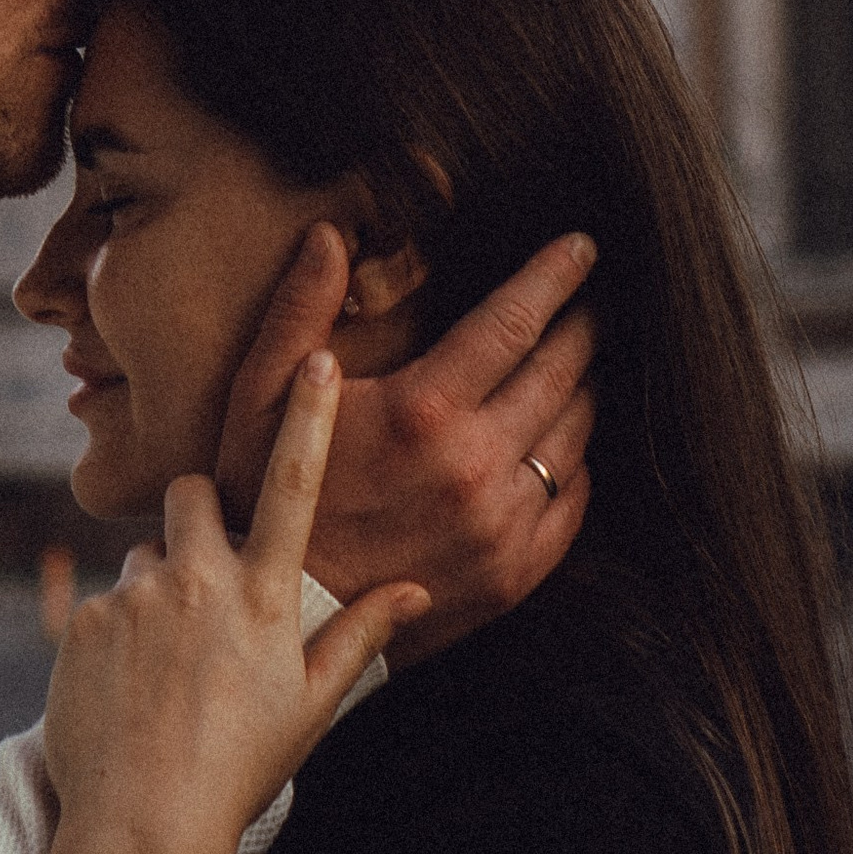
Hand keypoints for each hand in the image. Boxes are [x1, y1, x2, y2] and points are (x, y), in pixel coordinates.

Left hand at [43, 358, 423, 853]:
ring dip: (154, 593)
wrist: (142, 828)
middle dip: (195, 519)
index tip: (314, 359)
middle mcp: (200, 581)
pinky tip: (125, 693)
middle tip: (201, 586)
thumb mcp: (311, 706)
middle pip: (190, 496)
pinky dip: (113, 639)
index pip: (292, 484)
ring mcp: (136, 597)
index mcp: (264, 597)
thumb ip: (359, 636)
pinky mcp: (83, 619)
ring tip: (162, 672)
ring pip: (144, 560)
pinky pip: (102, 606)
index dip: (306, 416)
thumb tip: (413, 589)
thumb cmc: (239, 771)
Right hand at [214, 230, 597, 666]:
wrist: (281, 618)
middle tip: (593, 300)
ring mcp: (501, 525)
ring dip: (583, 390)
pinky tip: (562, 445)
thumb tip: (329, 235)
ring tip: (580, 365)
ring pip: (574, 436)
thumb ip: (299, 310)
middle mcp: (474, 465)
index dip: (554, 275)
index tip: (584, 246)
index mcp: (422, 410)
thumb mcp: (259, 396)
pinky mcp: (512, 574)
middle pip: (561, 372)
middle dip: (583, 325)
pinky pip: (570, 504)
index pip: (514, 321)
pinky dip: (574, 465)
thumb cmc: (264, 497)